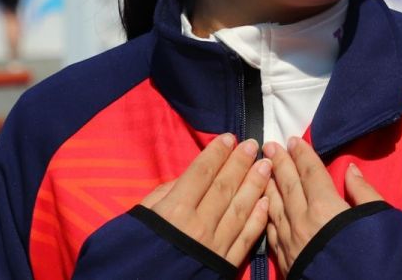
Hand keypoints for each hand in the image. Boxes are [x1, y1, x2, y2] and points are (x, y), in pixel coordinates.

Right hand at [141, 133, 271, 266]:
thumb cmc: (135, 251)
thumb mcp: (140, 218)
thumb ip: (164, 195)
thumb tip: (187, 178)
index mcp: (174, 211)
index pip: (201, 173)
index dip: (217, 153)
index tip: (230, 137)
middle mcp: (198, 225)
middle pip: (224, 186)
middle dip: (240, 163)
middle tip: (253, 144)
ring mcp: (215, 245)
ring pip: (240, 209)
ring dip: (255, 185)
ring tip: (266, 166)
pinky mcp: (226, 264)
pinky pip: (246, 238)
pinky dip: (257, 219)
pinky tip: (266, 202)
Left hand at [263, 136, 383, 275]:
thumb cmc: (380, 258)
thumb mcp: (382, 221)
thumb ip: (364, 193)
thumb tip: (350, 170)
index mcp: (327, 208)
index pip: (311, 173)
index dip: (302, 155)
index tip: (292, 140)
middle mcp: (303, 222)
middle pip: (288, 186)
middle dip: (278, 163)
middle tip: (268, 145)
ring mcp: (291, 243)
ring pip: (274, 207)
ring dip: (268, 185)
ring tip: (262, 169)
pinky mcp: (287, 261)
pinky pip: (271, 231)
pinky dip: (266, 213)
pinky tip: (264, 206)